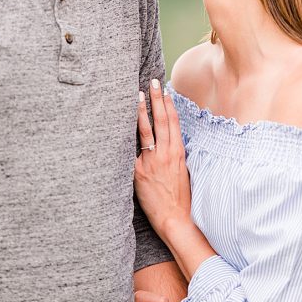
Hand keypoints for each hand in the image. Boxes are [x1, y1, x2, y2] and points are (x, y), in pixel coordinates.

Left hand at [134, 80, 192, 238]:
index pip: (174, 123)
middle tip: (153, 81)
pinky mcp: (139, 171)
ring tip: (137, 94)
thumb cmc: (180, 200)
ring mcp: (152, 161)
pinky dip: (126, 136)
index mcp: (179, 153)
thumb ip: (173, 158)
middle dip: (157, 99)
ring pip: (147, 130)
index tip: (165, 91)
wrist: (176, 220)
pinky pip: (131, 150)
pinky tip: (119, 123)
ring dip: (142, 110)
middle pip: (162, 120)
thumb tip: (165, 147)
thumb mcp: (182, 174)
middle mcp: (167, 153)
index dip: (169, 105)